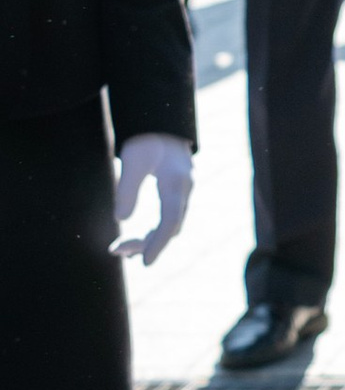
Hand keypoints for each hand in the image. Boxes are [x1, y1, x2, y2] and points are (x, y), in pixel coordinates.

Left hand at [112, 133, 193, 264]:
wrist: (162, 125)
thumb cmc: (146, 140)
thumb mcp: (132, 159)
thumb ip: (126, 188)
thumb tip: (121, 219)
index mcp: (175, 184)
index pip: (170, 222)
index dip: (158, 244)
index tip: (145, 263)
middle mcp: (183, 192)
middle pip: (170, 228)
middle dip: (146, 244)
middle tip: (116, 250)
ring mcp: (182, 194)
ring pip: (170, 226)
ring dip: (148, 240)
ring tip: (122, 249)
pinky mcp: (176, 194)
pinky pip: (168, 220)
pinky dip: (154, 232)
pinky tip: (138, 239)